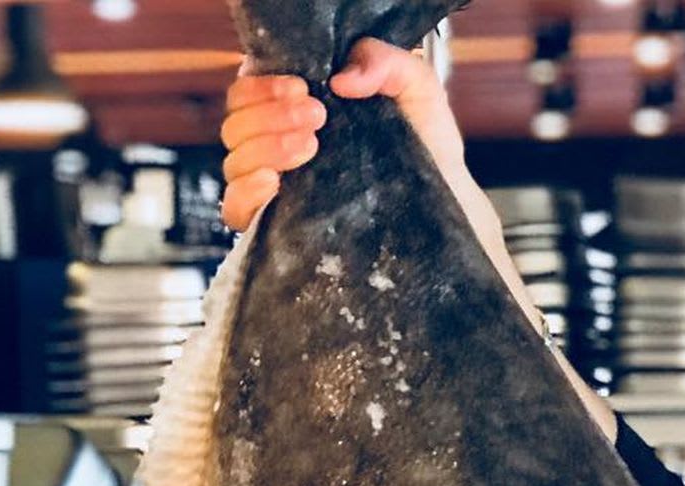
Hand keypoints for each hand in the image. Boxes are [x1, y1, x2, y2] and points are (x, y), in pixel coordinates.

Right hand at [220, 39, 459, 232]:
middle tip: (318, 117)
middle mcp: (280, 144)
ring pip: (235, 158)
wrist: (449, 202)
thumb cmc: (428, 146)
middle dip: (269, 114)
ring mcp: (279, 184)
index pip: (248, 87)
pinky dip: (246, 191)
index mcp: (295, 108)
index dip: (264, 84)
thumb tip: (342, 78)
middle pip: (235, 122)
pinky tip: (276, 181)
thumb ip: (384, 62)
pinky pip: (235, 207)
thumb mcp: (416, 89)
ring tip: (312, 146)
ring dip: (266, 146)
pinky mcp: (280, 224)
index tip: (304, 88)